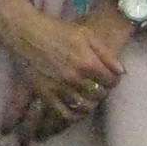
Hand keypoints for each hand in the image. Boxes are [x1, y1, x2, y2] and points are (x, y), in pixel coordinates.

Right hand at [0, 0, 120, 140]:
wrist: (26, 33)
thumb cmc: (57, 30)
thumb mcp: (86, 34)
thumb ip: (106, 53)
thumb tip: (121, 72)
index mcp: (87, 62)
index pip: (111, 81)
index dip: (113, 80)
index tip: (109, 77)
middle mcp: (74, 78)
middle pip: (99, 95)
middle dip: (102, 91)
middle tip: (99, 86)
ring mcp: (59, 88)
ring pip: (85, 107)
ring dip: (90, 102)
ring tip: (89, 95)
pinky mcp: (45, 94)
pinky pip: (65, 114)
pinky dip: (75, 115)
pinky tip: (77, 108)